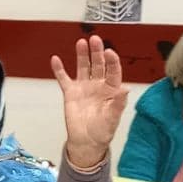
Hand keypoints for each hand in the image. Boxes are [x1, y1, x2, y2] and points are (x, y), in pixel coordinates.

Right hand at [50, 35, 128, 169]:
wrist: (86, 142)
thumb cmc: (102, 131)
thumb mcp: (113, 118)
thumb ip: (118, 103)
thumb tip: (126, 89)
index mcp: (111, 89)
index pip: (113, 71)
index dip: (112, 61)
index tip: (109, 52)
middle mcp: (98, 85)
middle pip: (98, 64)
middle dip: (97, 51)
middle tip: (95, 40)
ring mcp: (84, 87)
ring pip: (83, 66)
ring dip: (82, 55)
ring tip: (81, 43)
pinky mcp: (71, 93)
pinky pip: (64, 78)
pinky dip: (59, 69)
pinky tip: (56, 59)